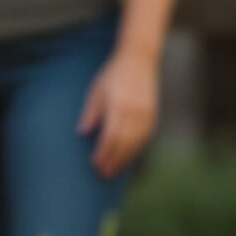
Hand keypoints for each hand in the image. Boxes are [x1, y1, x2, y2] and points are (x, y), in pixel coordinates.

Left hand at [79, 48, 158, 177]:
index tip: (95, 164)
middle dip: (113, 160)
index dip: (103, 152)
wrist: (139, 61)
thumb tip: (82, 132)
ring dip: (125, 158)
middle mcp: (135, 112)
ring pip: (136, 142)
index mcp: (119, 106)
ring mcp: (146, 114)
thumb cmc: (112, 75)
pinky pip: (145, 137)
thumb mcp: (96, 91)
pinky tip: (128, 156)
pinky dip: (136, 149)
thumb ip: (91, 112)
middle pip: (124, 143)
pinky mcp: (153, 114)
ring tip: (114, 170)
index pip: (111, 136)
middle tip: (104, 174)